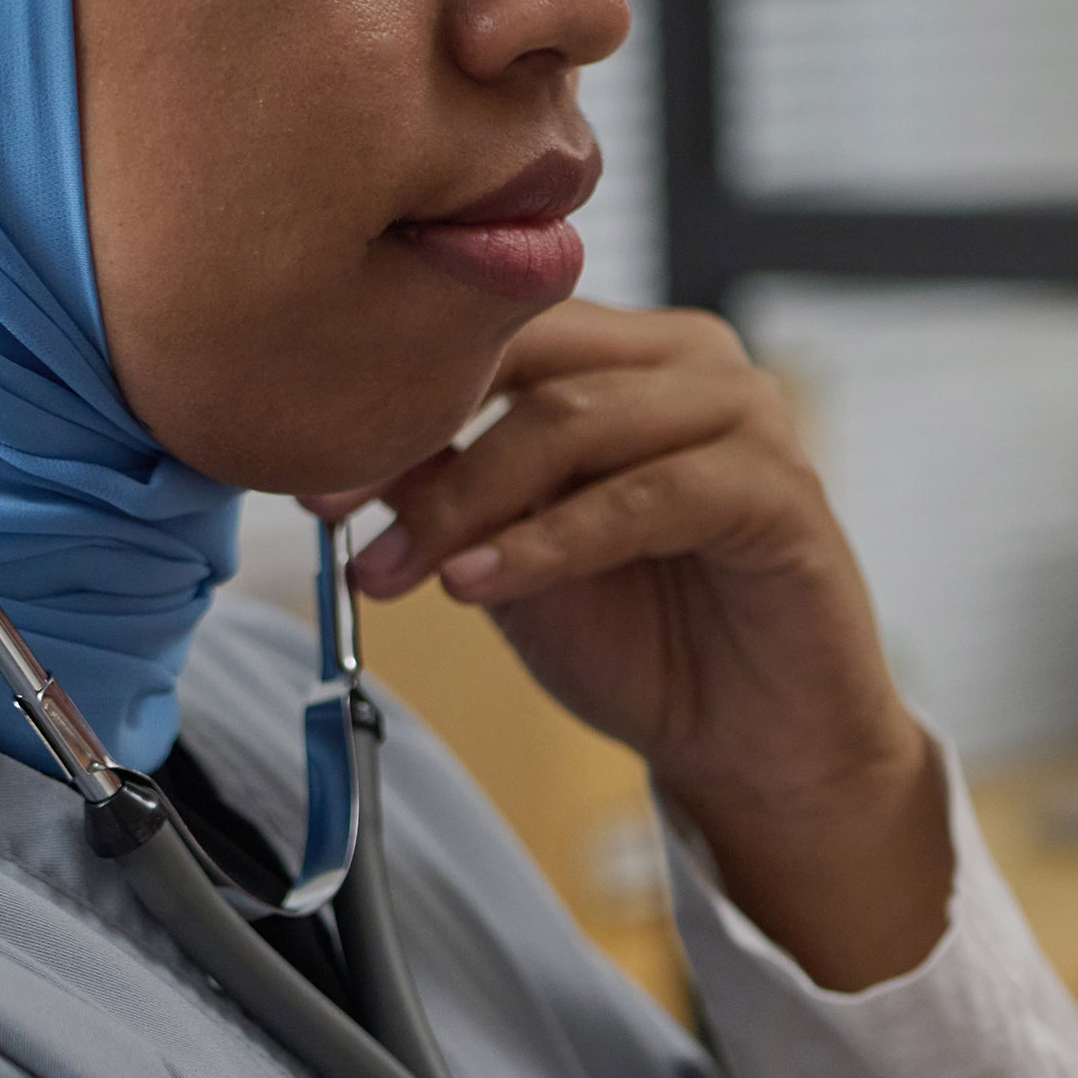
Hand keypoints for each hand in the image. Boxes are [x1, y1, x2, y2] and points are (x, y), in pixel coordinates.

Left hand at [307, 302, 947, 989]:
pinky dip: (552, 542)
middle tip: (329, 510)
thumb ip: (448, 481)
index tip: (292, 468)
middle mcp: (696, 360)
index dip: (387, 389)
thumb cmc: (644, 645)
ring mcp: (750, 417)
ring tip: (397, 569)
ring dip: (470, 500)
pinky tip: (482, 584)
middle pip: (529, 360)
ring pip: (576, 422)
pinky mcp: (784, 491)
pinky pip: (645, 499)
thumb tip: (325, 433)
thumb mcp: (512, 549)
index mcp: (630, 350)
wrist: (755, 748)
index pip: (494, 328)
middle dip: (417, 436)